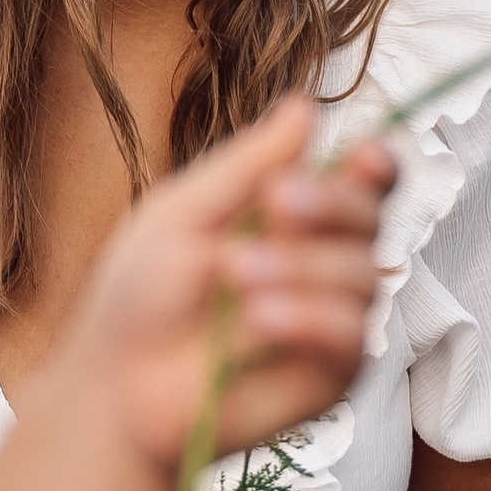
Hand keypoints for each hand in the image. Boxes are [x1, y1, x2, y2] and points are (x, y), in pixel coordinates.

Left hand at [54, 97, 394, 478]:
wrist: (115, 385)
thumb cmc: (140, 296)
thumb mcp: (181, 213)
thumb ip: (245, 165)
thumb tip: (305, 104)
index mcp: (293, 216)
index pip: (362, 182)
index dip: (375, 166)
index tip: (363, 156)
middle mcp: (324, 264)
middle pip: (372, 217)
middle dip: (331, 203)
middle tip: (274, 204)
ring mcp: (332, 322)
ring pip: (365, 276)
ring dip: (302, 266)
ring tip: (234, 275)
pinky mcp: (331, 377)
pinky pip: (352, 338)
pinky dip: (309, 319)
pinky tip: (260, 320)